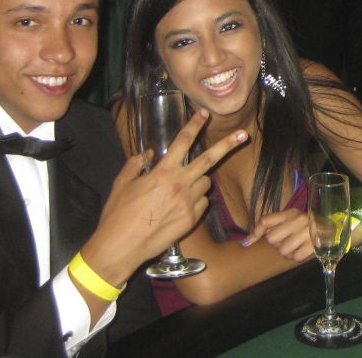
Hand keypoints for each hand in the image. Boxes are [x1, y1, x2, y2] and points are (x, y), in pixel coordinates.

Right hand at [82, 110, 247, 284]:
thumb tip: (147, 154)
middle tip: (243, 134)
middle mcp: (180, 185)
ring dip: (199, 179)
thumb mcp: (122, 184)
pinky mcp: (192, 219)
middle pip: (210, 159)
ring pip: (206, 182)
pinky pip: (202, 202)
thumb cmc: (118, 215)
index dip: (194, 125)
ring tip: (180, 188)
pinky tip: (179, 207)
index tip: (204, 114)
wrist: (122, 246)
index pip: (183, 142)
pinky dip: (196, 200)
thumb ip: (135, 164)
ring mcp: (189, 203)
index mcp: (163, 172)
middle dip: (228, 144)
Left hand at [243, 208, 313, 261]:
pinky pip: (297, 256)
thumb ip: (269, 226)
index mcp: (290, 213)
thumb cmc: (305, 226)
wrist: (333, 228)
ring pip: (283, 250)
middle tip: (284, 242)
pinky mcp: (316, 243)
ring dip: (287, 252)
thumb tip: (245, 243)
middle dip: (276, 244)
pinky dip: (297, 256)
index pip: (265, 221)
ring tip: (294, 247)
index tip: (247, 243)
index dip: (255, 233)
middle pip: (272, 238)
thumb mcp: (289, 220)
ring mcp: (309, 231)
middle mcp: (299, 219)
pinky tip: (302, 251)